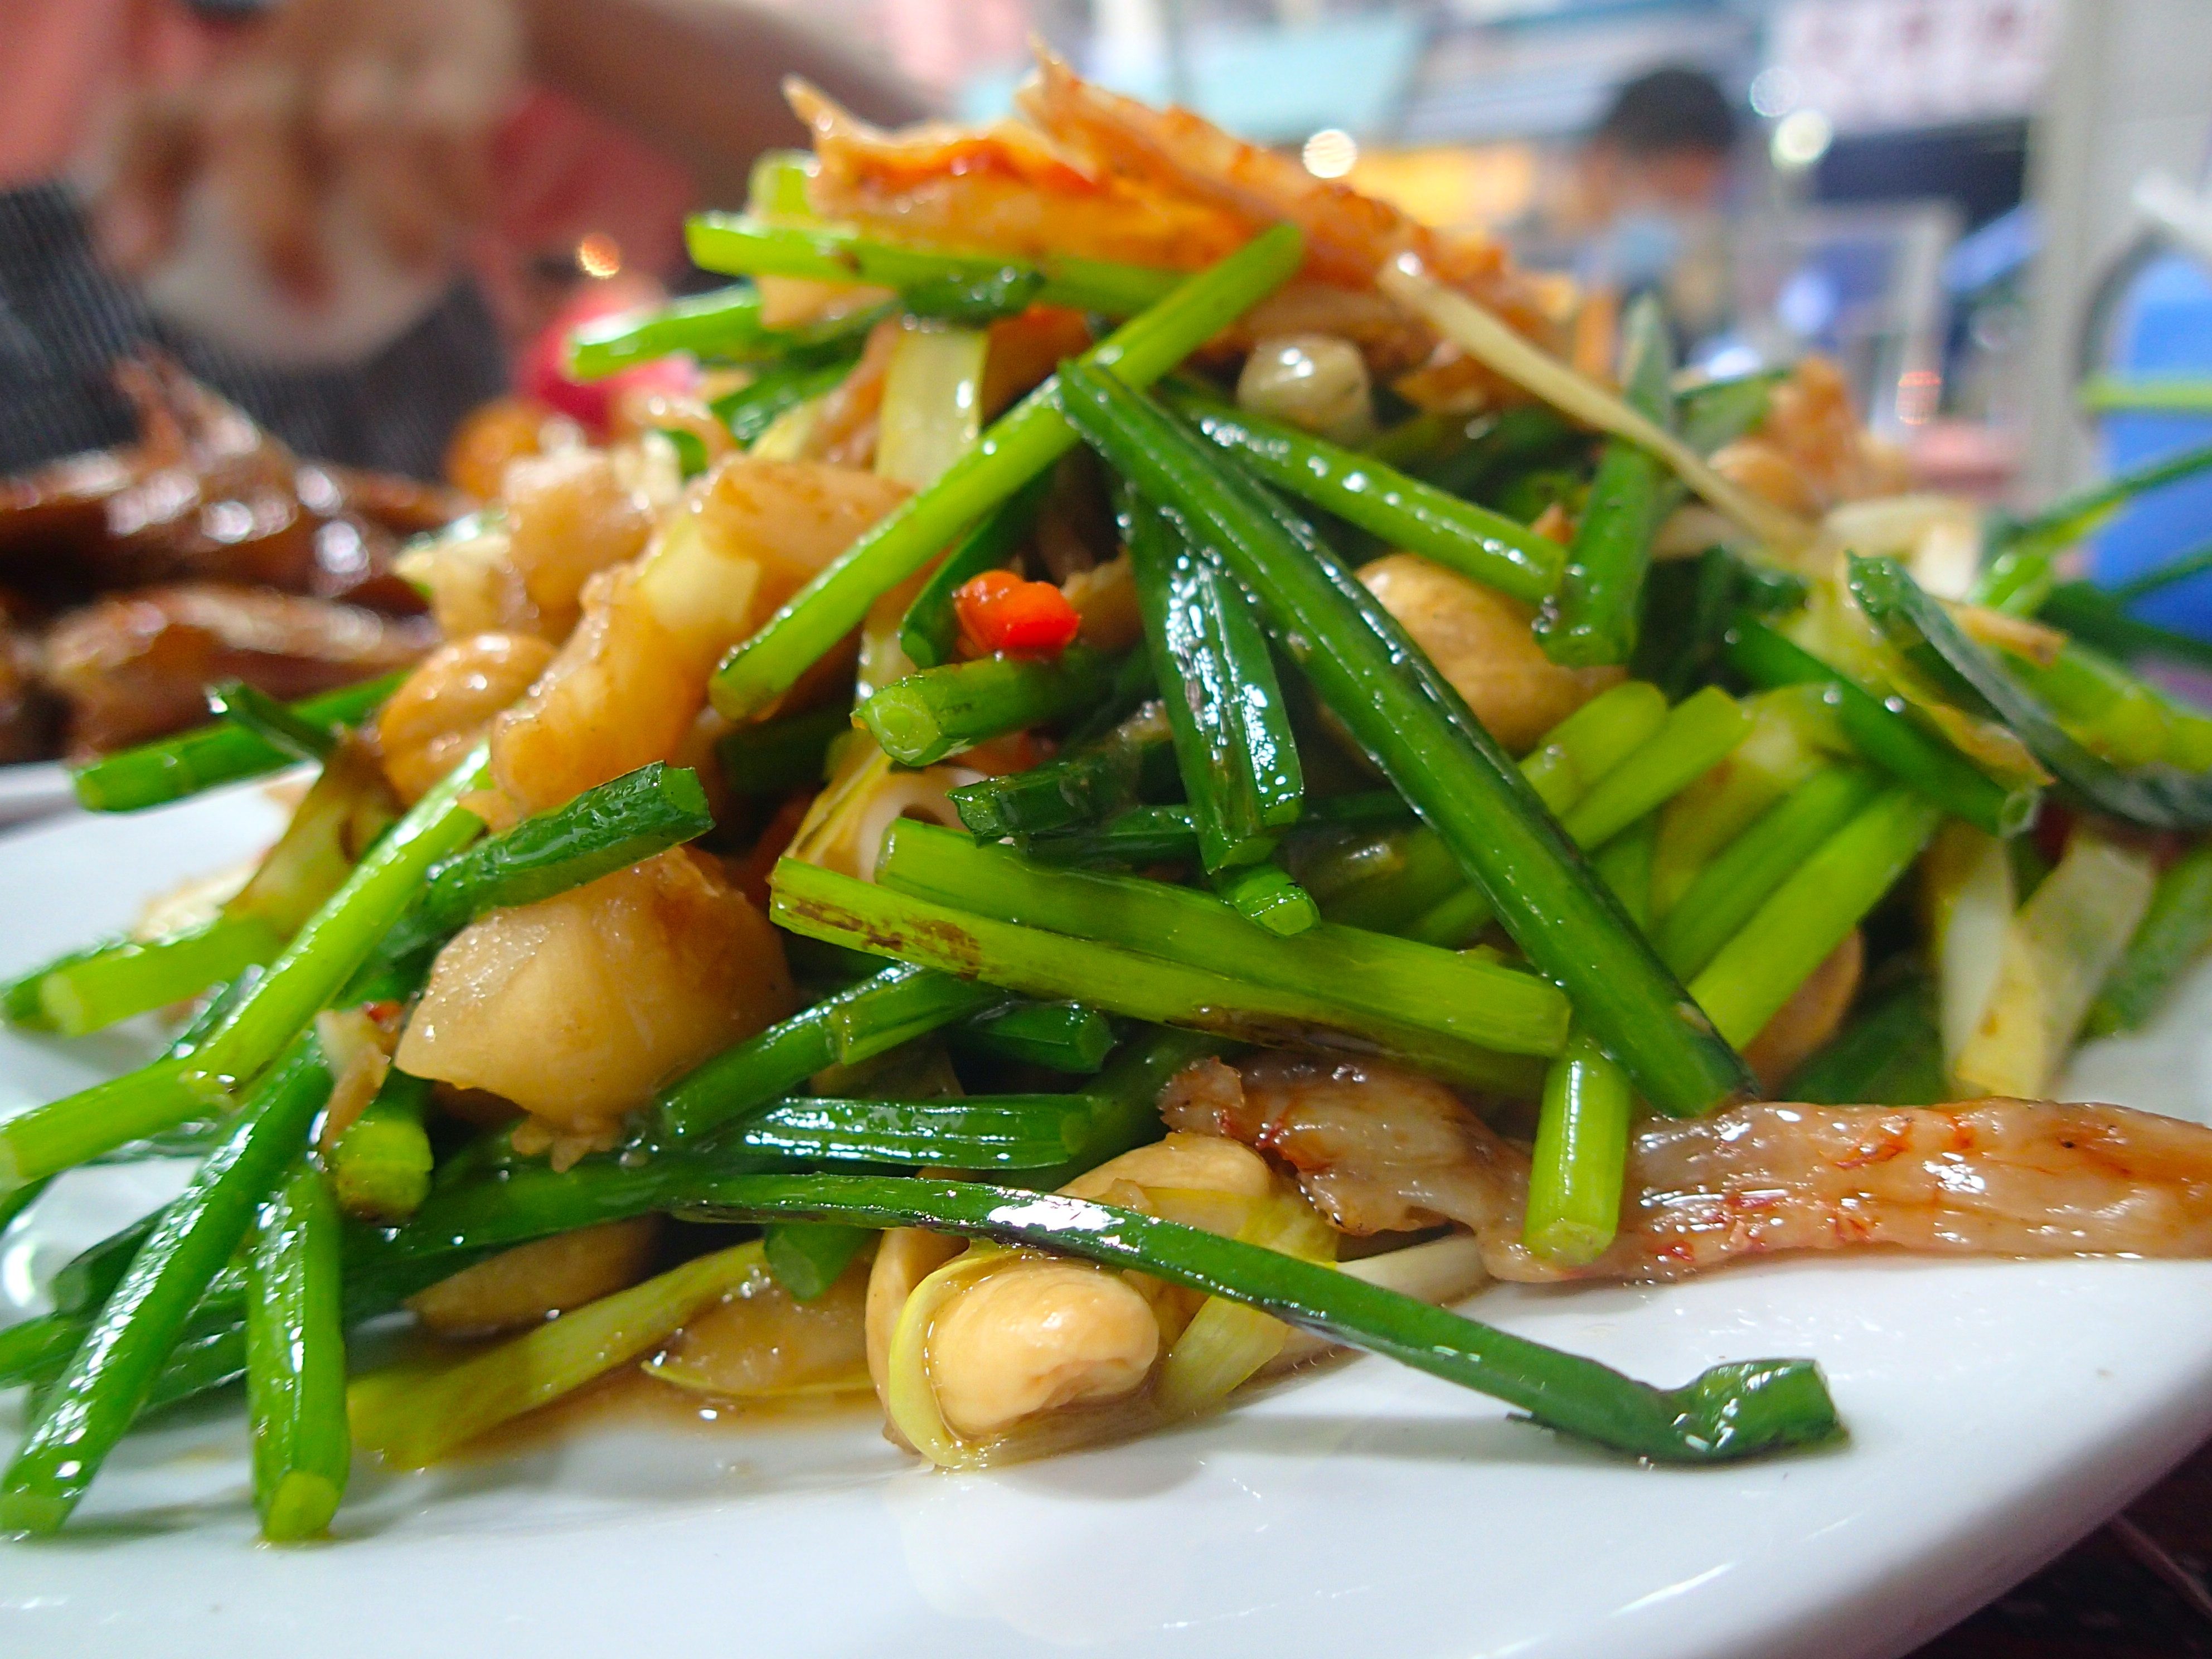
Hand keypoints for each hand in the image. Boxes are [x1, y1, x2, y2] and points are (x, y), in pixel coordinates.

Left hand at [95, 0, 522, 301]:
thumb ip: (268, 223)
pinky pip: (449, 124)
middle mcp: (285, 73)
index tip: (140, 268)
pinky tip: (473, 226)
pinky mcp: (451, 63)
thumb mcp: (303, 144)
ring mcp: (368, 65)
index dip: (133, 191)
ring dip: (386, 206)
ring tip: (415, 267)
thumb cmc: (363, 105)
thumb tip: (237, 321)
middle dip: (269, 218)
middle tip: (307, 294)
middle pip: (247, 126)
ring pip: (357, 126)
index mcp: (232, 95)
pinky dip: (458, 184)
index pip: (152, 125)